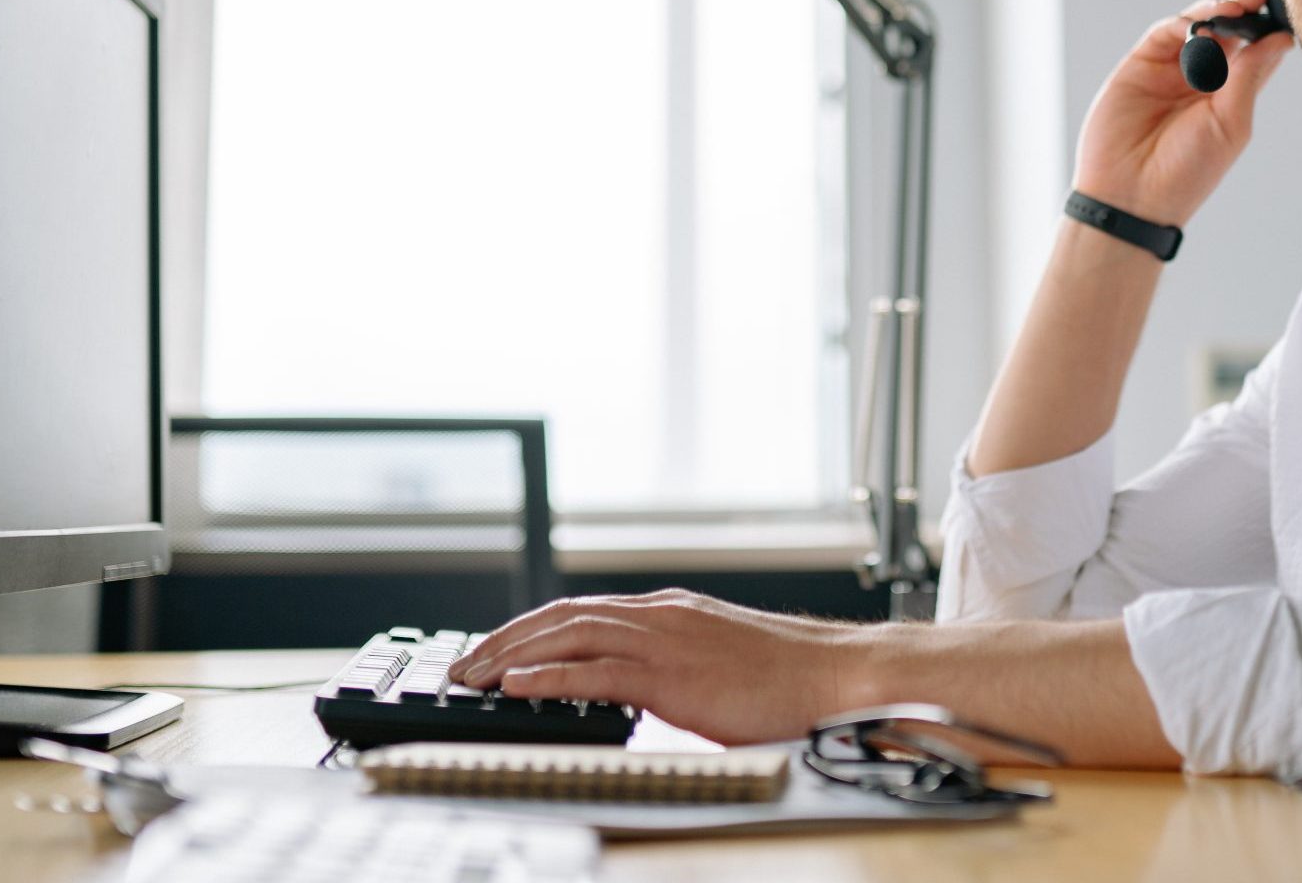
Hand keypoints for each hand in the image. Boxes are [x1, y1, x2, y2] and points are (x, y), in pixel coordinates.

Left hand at [444, 589, 874, 744]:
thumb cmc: (788, 680)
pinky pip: (596, 672)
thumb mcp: (716, 663)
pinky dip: (550, 675)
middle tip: (464, 665)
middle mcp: (660, 614)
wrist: (837, 675)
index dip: (531, 629)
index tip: (496, 650)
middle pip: (562, 616)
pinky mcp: (673, 674)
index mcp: (669, 611)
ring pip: (569, 635)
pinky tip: (518, 686)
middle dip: (506, 638)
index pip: (581, 611)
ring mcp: (665, 640)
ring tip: (474, 677)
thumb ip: (673, 668)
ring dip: (513, 655)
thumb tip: (637, 690)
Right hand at [1072, 0, 1295, 222]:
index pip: (1253, 52)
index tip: (1279, 13)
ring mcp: (1170, 70)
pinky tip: (1197, 26)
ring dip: (1213, 12)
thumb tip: (1280, 40)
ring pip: (1196, 26)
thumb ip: (1250, 76)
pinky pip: (1163, 33)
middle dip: (1242, 11)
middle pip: (1226, 32)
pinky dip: (1182, 23)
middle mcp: (1200, 79)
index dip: (1266, 29)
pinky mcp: (1140, 65)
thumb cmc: (1186, 172)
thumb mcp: (1230, 123)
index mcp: (1229, 96)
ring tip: (1230, 10)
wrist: (1131, 194)